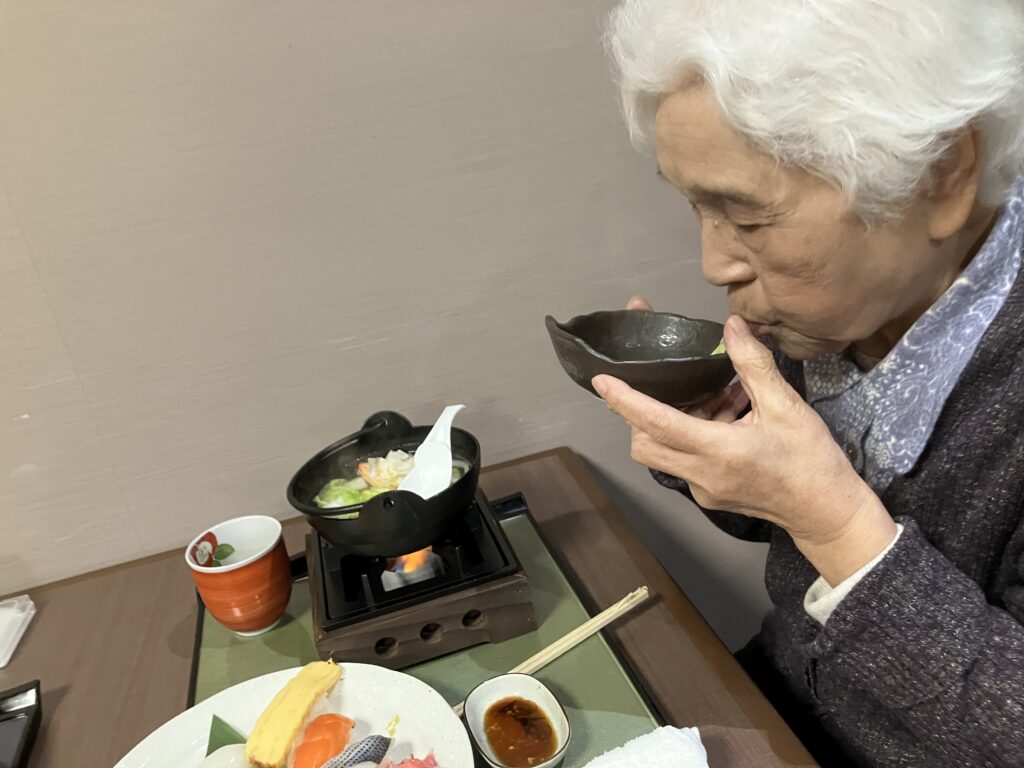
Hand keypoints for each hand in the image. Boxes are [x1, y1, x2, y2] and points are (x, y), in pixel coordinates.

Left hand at [595, 314, 896, 584]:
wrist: (827, 513)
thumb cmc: (812, 460)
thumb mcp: (788, 407)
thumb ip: (754, 366)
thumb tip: (731, 328)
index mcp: (719, 451)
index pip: (657, 424)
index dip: (625, 402)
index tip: (602, 381)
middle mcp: (701, 474)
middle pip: (644, 444)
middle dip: (637, 413)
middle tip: (655, 382)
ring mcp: (702, 489)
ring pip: (661, 454)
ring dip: (667, 423)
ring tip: (708, 396)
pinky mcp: (709, 495)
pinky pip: (683, 462)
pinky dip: (690, 436)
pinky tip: (723, 416)